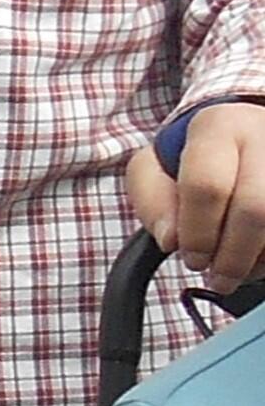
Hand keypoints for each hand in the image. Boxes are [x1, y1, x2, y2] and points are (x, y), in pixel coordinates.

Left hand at [128, 101, 264, 292]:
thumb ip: (152, 202)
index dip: (197, 234)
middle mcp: (264, 136)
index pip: (207, 187)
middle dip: (233, 255)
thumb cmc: (191, 159)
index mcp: (218, 128)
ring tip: (237, 271)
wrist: (242, 134)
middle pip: (256, 208)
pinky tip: (257, 259)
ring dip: (258, 260)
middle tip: (217, 277)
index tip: (191, 258)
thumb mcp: (152, 169)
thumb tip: (171, 240)